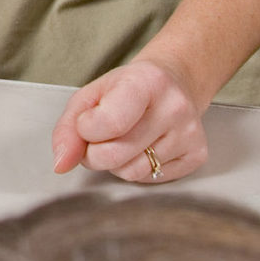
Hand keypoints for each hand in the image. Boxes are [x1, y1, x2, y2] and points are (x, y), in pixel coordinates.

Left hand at [51, 58, 209, 183]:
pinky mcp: (197, 155)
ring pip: (132, 172)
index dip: (85, 131)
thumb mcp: (90, 96)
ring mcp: (190, 133)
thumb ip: (68, 129)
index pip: (108, 124)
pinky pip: (152, 179)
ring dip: (116, 163)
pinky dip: (138, 168)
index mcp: (146, 81)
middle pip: (115, 155)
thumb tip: (61, 164)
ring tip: (123, 140)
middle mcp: (174, 107)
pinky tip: (143, 147)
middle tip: (99, 138)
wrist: (173, 82)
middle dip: (94, 153)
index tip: (88, 122)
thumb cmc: (127, 88)